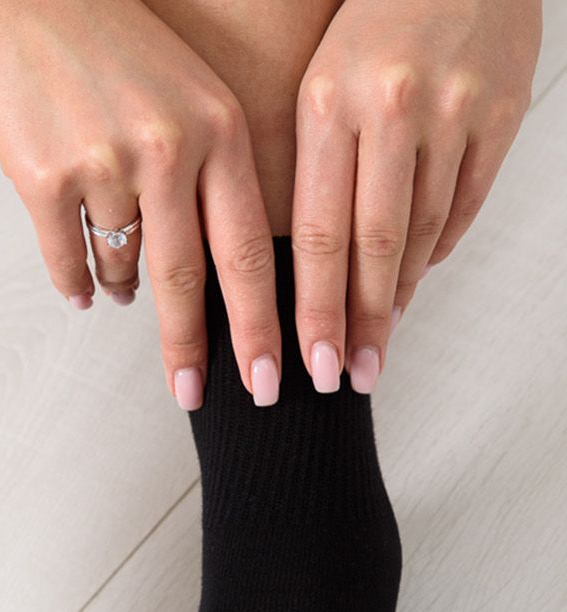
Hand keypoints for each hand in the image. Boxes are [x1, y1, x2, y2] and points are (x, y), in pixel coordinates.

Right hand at [0, 0, 282, 408]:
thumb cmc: (113, 47)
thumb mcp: (190, 96)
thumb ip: (213, 179)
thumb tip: (213, 282)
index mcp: (219, 128)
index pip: (251, 249)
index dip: (263, 325)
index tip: (270, 380)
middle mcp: (168, 147)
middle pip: (190, 280)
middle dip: (195, 350)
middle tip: (199, 398)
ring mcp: (104, 163)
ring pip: (123, 270)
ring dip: (126, 292)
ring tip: (124, 292)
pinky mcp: (44, 179)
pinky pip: (67, 262)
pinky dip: (75, 282)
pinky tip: (81, 287)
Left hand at [293, 0, 541, 393]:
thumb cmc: (371, 24)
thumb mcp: (319, 82)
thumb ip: (313, 171)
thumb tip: (308, 276)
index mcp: (330, 100)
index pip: (316, 232)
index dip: (315, 309)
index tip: (311, 364)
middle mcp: (394, 106)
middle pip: (374, 246)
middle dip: (360, 323)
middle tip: (351, 378)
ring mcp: (455, 111)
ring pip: (423, 231)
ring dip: (399, 296)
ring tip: (379, 342)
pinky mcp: (501, 114)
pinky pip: (465, 207)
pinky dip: (437, 251)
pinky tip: (414, 281)